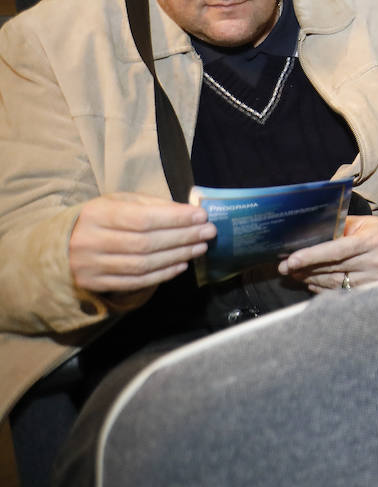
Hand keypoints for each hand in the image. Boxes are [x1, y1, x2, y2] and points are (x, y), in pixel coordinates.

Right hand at [68, 193, 216, 294]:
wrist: (60, 246)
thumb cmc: (99, 219)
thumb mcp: (119, 202)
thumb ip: (151, 205)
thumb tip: (188, 213)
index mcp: (96, 215)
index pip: (143, 218)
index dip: (175, 219)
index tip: (201, 216)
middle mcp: (90, 241)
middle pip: (146, 243)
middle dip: (183, 237)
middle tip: (208, 232)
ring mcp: (91, 266)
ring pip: (143, 264)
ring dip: (177, 256)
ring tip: (200, 248)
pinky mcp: (95, 284)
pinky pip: (136, 282)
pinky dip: (162, 274)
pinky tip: (181, 265)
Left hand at [279, 215, 377, 292]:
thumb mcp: (362, 223)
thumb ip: (338, 227)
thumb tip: (307, 233)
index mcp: (372, 241)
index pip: (337, 251)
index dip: (312, 256)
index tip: (290, 260)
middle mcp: (375, 262)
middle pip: (332, 269)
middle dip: (304, 268)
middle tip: (284, 267)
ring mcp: (375, 279)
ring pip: (333, 283)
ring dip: (310, 278)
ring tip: (294, 273)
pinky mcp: (372, 290)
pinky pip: (340, 291)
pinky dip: (322, 287)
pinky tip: (310, 281)